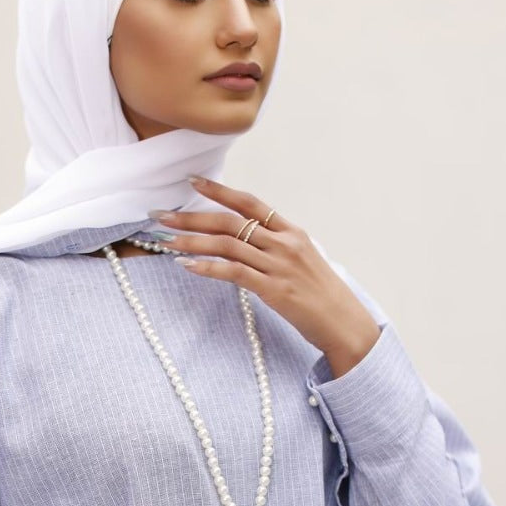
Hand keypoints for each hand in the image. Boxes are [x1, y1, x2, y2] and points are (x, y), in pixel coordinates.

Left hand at [152, 175, 380, 377]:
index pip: (250, 203)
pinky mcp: (274, 290)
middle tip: (161, 216)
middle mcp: (284, 243)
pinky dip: (209, 267)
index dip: (220, 191)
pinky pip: (235, 273)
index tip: (192, 182)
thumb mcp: (303, 261)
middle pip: (231, 222)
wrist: (344, 323)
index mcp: (291, 232)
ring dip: (193, 241)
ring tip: (166, 240)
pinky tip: (188, 265)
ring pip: (228, 244)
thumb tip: (248, 244)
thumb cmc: (323, 296)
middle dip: (192, 217)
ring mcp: (279, 265)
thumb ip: (277, 249)